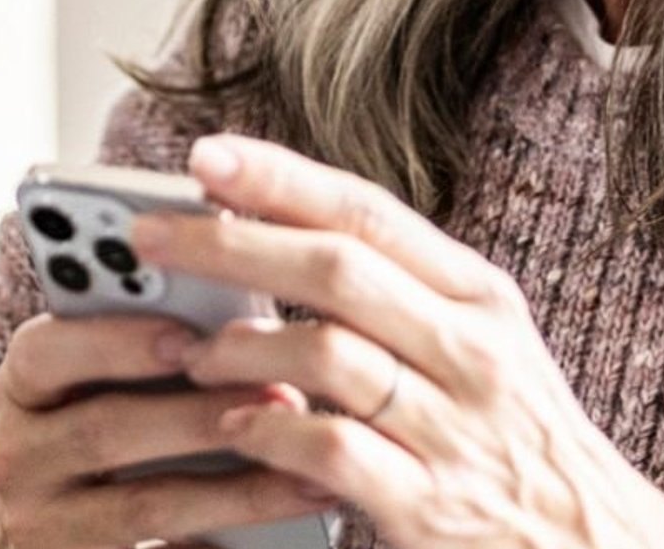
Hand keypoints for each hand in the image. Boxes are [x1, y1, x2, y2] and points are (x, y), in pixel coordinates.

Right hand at [0, 308, 334, 546]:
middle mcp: (18, 455)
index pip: (44, 351)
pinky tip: (284, 525)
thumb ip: (133, 345)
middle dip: (197, 413)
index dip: (116, 340)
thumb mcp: (84, 379)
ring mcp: (44, 523)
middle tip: (281, 394)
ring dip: (234, 487)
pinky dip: (228, 542)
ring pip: (144, 506)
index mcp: (22, 387)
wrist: (27, 531)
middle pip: (104, 430)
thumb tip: (231, 320)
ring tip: (306, 468)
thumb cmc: (87, 422)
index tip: (187, 332)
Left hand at [130, 135, 663, 548]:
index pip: (367, 213)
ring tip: (189, 350)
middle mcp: (473, 351)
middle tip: (148, 238)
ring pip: (325, 355)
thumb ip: (390, 292)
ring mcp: (456, 431)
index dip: (279, 178)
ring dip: (238, 346)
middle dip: (229, 245)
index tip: (202, 155)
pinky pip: (330, 448)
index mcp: (479, 296)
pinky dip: (269, 430)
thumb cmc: (515, 439)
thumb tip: (266, 227)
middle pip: (334, 270)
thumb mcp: (476, 345)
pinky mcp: (432, 508)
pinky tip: (234, 426)